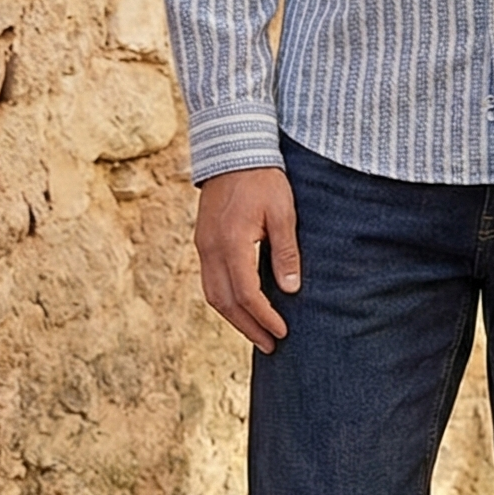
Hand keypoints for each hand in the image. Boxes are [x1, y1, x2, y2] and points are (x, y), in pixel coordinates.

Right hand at [194, 166, 300, 353]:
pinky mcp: (202, 240)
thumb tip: (290, 290)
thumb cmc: (263, 179)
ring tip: (257, 333)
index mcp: (231, 243)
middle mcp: (210, 248)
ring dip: (234, 318)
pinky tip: (242, 306)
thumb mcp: (282, 213)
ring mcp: (202, 245)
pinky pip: (209, 280)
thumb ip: (285, 253)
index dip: (264, 317)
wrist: (233, 149)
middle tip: (271, 345)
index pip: (246, 294)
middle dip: (248, 327)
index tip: (282, 331)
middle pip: (224, 302)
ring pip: (212, 294)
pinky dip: (225, 300)